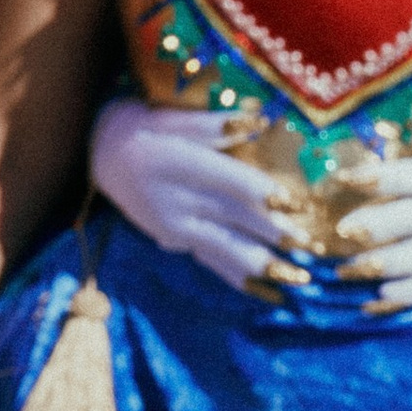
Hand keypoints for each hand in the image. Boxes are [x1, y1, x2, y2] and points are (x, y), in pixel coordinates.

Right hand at [89, 98, 306, 291]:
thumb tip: (258, 120)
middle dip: (275, 235)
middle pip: (234, 218)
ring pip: (226, 248)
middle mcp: (175, 200)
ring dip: (264, 264)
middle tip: (312, 247)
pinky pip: (211, 262)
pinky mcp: (174, 242)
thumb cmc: (144, 128)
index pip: (227, 181)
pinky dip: (240, 278)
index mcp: (176, 164)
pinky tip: (269, 292)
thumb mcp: (172, 118)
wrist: (98, 155)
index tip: (296, 205)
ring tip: (298, 277)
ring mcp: (174, 227)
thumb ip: (214, 124)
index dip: (262, 193)